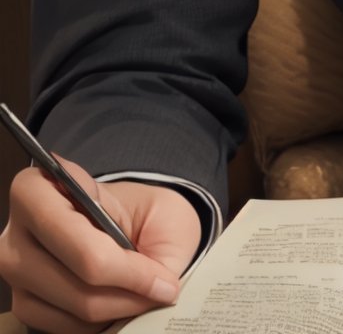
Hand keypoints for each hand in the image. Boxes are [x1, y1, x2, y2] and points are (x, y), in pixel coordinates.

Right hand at [0, 156, 200, 333]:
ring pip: (75, 307)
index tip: (162, 276)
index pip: (81, 239)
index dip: (129, 267)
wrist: (125, 221)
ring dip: (119, 308)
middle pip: (80, 276)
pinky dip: (99, 321)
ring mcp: (14, 272)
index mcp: (38, 188)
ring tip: (143, 294)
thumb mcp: (162, 211)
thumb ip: (159, 248)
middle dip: (130, 289)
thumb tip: (159, 292)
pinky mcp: (22, 304)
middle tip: (163, 289)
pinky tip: (116, 301)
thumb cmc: (141, 210)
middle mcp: (16, 232)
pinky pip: (65, 326)